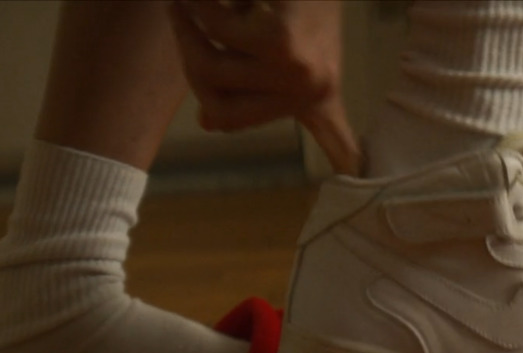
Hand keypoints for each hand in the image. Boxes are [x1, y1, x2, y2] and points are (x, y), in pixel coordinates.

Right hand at [170, 0, 359, 174]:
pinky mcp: (280, 41)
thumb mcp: (298, 50)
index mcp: (318, 96)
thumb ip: (257, 87)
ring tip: (188, 2)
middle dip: (190, 57)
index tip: (340, 165)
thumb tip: (209, 122)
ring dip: (187, 25)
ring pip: (208, 67)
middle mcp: (313, 91)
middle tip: (182, 19)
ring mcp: (297, 70)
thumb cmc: (304, 1)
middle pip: (216, 102)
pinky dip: (197, 3)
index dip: (333, 152)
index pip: (315, 137)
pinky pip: (213, 30)